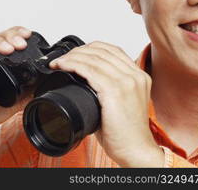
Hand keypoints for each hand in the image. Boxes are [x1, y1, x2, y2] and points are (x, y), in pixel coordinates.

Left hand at [49, 41, 163, 166]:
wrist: (136, 150)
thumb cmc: (127, 131)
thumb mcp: (122, 101)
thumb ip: (110, 86)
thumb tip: (86, 79)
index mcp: (138, 75)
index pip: (112, 50)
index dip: (90, 47)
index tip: (76, 53)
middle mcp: (134, 75)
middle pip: (101, 51)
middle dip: (77, 51)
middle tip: (63, 58)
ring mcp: (126, 82)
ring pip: (93, 58)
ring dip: (72, 57)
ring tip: (59, 62)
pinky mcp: (115, 92)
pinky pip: (89, 71)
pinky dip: (73, 65)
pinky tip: (63, 66)